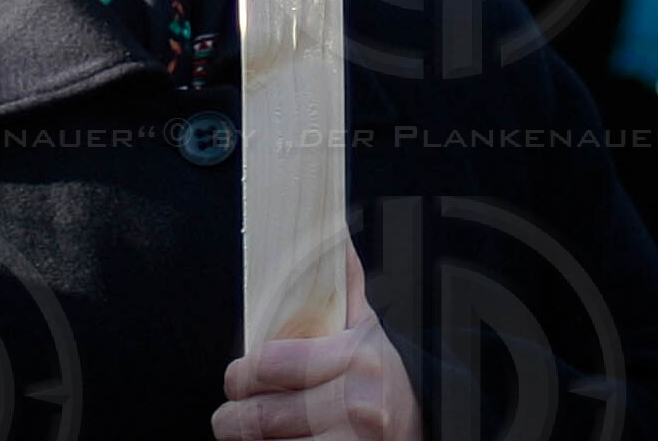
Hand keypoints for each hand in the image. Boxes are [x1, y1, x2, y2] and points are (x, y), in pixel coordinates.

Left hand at [213, 250, 421, 440]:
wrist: (426, 425)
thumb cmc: (386, 379)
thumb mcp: (369, 330)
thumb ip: (345, 286)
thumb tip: (334, 237)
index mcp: (355, 358)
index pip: (271, 364)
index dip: (243, 374)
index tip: (238, 376)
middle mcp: (354, 407)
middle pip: (260, 416)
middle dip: (233, 418)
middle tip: (231, 414)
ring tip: (247, 434)